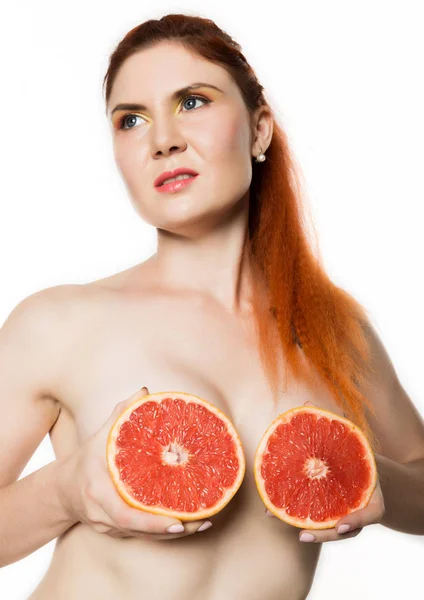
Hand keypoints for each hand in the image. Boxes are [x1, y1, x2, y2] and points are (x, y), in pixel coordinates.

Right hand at [58, 386, 211, 540]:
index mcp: (97, 491)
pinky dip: (165, 530)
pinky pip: (142, 534)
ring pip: (144, 536)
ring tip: (204, 521)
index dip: (151, 522)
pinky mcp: (116, 532)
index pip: (124, 515)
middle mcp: (102, 514)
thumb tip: (144, 392)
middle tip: (203, 521)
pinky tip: (191, 522)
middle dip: (172, 530)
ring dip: (175, 532)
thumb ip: (121, 414)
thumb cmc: (85, 460)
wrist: (61, 491)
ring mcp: (109, 527)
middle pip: (140, 530)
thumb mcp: (99, 436)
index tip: (177, 522)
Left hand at [265, 400, 384, 542]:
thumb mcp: (354, 442)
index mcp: (372, 497)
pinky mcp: (331, 514)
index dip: (356, 520)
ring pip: (332, 530)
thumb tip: (306, 403)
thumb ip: (334, 426)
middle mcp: (360, 510)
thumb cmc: (358, 456)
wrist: (369, 470)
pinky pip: (319, 520)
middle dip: (325, 533)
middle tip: (303, 534)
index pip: (369, 515)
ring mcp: (346, 514)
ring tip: (292, 531)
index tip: (341, 525)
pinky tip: (276, 512)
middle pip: (345, 528)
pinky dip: (301, 517)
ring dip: (312, 531)